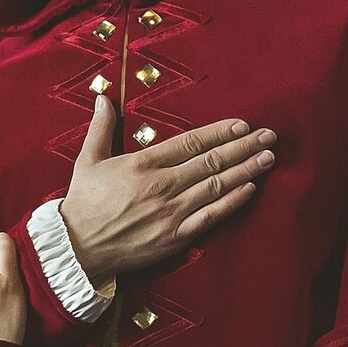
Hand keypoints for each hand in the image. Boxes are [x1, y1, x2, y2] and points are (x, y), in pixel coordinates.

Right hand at [59, 95, 276, 281]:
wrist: (78, 248)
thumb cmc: (83, 203)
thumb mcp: (87, 160)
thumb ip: (101, 128)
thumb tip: (103, 98)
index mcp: (143, 163)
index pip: (191, 141)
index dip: (220, 132)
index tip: (242, 124)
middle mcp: (162, 185)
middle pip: (212, 161)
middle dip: (244, 147)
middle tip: (269, 136)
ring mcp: (171, 211)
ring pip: (217, 186)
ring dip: (246, 170)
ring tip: (268, 158)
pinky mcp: (175, 236)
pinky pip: (212, 216)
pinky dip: (233, 201)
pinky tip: (250, 189)